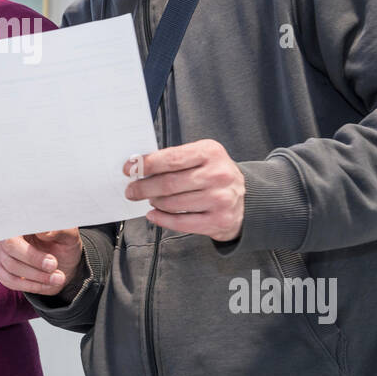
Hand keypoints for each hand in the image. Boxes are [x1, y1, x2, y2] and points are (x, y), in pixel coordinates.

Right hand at [0, 228, 81, 295]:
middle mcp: (4, 232)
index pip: (15, 224)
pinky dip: (30, 285)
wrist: (62, 259)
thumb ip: (58, 230)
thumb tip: (44, 231)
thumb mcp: (68, 234)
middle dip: (34, 259)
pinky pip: (9, 280)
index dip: (28, 238)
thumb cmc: (63, 241)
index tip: (47, 246)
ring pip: (11, 267)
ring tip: (58, 278)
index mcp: (20, 218)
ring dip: (36, 276)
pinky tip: (46, 284)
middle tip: (54, 265)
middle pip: (10, 247)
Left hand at [124, 139, 244, 240]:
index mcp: (211, 152)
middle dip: (143, 187)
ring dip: (154, 202)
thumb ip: (174, 159)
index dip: (145, 164)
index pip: (170, 158)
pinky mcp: (219, 221)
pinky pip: (181, 223)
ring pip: (173, 203)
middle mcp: (218, 175)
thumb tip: (139, 167)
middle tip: (131, 191)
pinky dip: (162, 219)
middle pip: (169, 183)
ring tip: (150, 199)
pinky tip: (153, 215)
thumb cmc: (214, 174)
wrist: (247, 198)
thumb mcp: (202, 157)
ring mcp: (220, 199)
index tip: (129, 168)